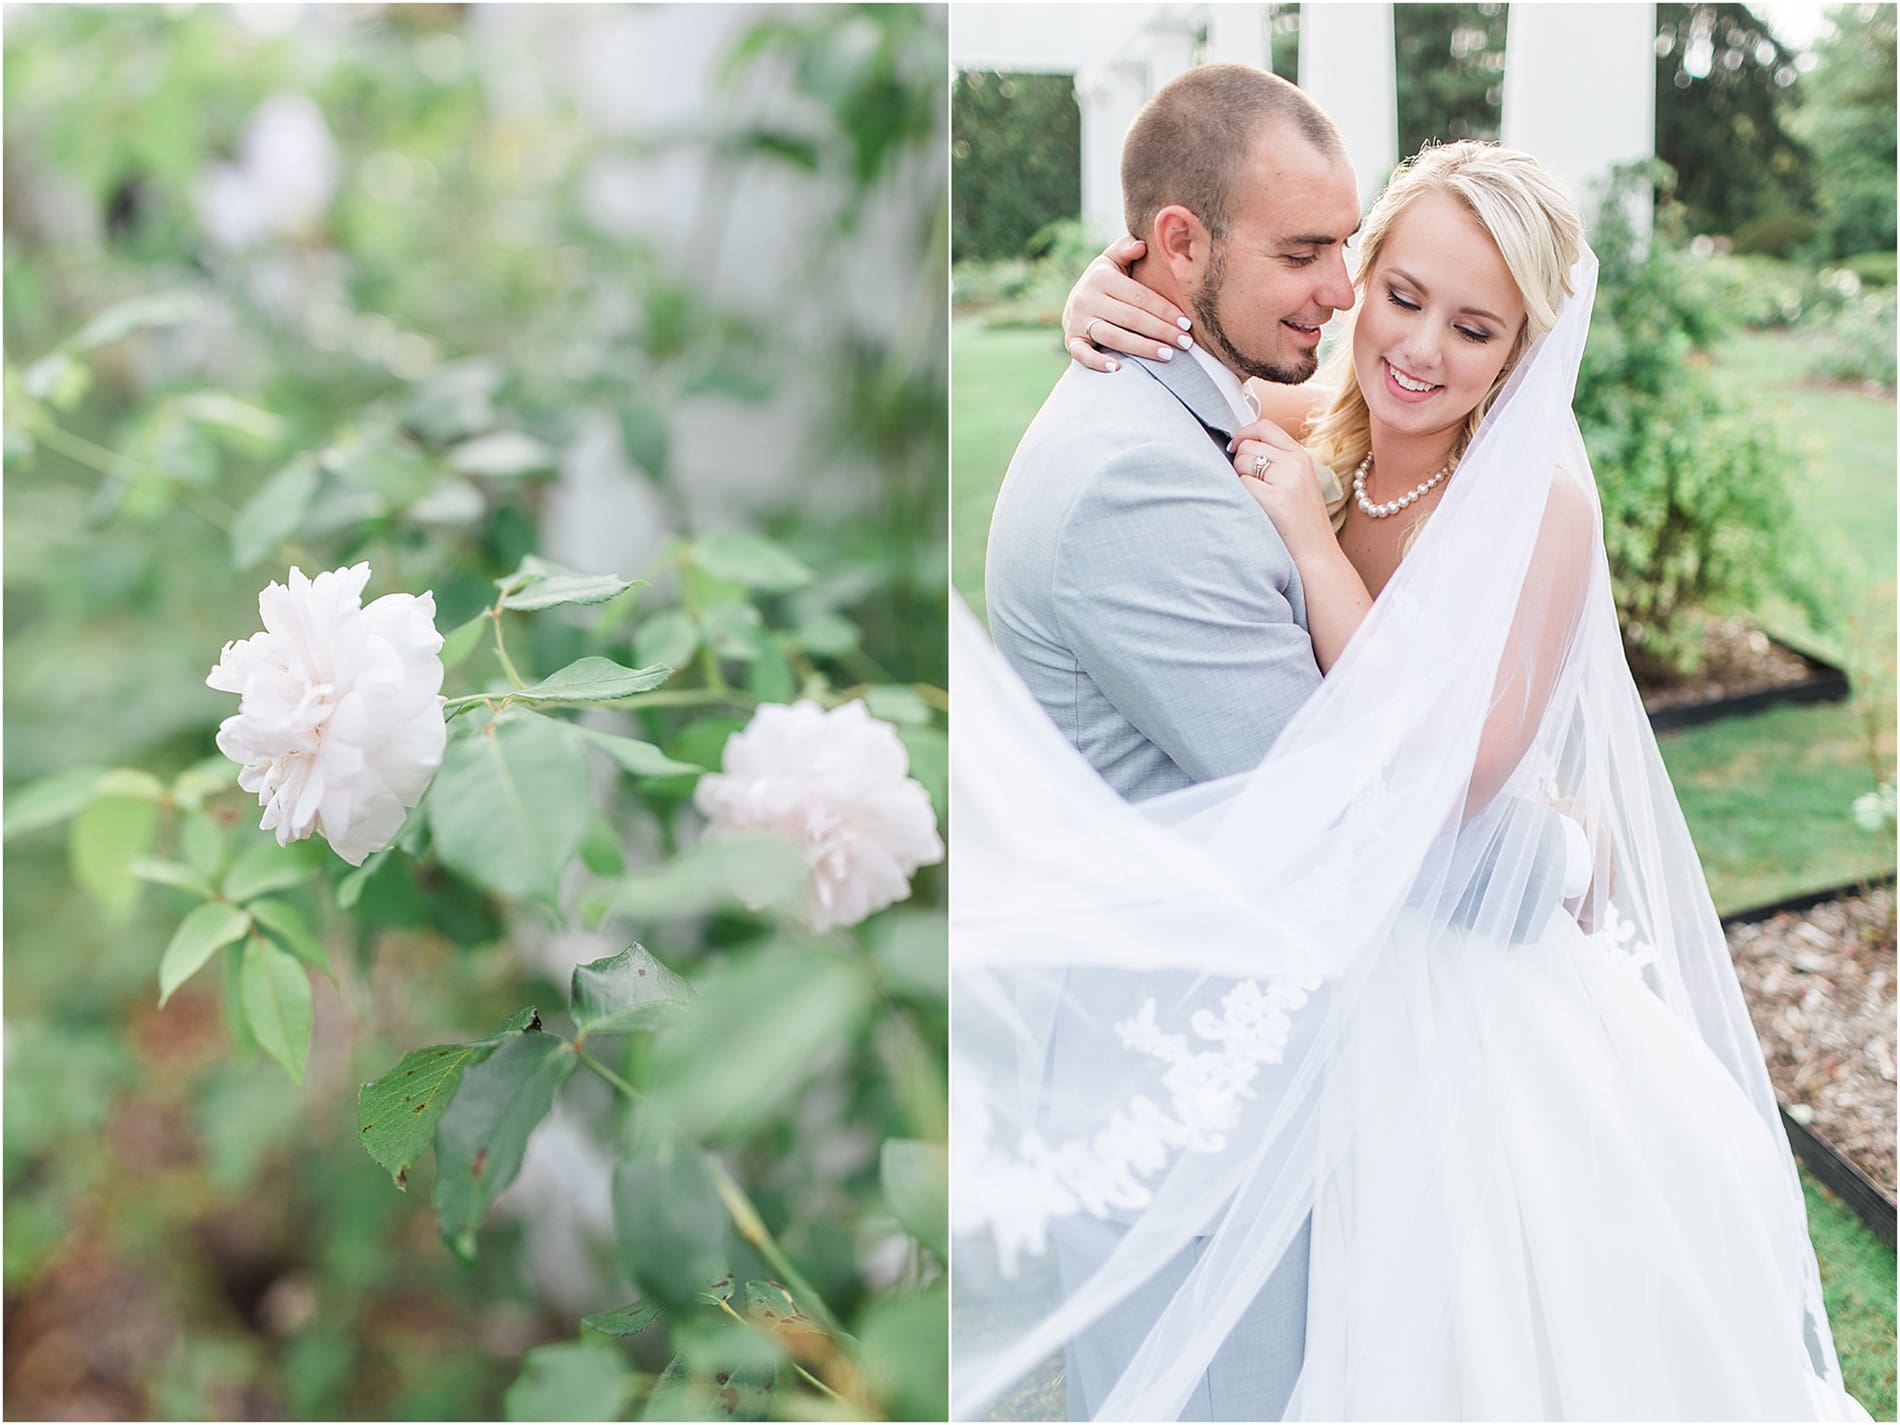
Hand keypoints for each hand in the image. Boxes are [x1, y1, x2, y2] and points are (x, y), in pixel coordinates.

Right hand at [1063, 236, 1194, 373]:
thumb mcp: (1112, 260)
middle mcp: (1086, 298)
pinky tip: (1117, 369)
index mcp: (1101, 277)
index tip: (1187, 323)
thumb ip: (1125, 249)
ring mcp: (1077, 321)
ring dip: (1142, 348)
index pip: (1140, 297)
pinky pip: (1082, 354)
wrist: (1075, 300)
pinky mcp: (1070, 340)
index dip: (1164, 310)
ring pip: (1113, 337)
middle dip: (1161, 331)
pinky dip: (1097, 362)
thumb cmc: (1106, 280)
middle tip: (1185, 342)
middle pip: (1131, 318)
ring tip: (1167, 355)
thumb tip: (1141, 245)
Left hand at [1231, 418, 1333, 559]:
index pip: (1265, 427)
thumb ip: (1276, 463)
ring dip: (1239, 480)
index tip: (1235, 448)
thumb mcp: (1297, 484)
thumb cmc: (1301, 525)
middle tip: (1249, 487)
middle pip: (1248, 445)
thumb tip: (1240, 448)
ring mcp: (1287, 480)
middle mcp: (1296, 463)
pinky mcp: (1276, 500)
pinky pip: (1242, 485)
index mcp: (1301, 456)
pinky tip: (1254, 511)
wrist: (1318, 556)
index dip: (1244, 434)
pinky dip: (1240, 497)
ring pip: (1242, 462)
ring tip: (1255, 501)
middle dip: (1239, 464)